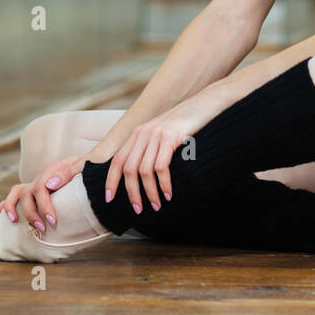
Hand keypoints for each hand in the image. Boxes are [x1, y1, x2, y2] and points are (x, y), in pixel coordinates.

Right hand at [0, 153, 86, 232]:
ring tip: (14, 221)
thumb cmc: (89, 169)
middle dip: (32, 213)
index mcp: (53, 169)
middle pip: (28, 192)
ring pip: (17, 192)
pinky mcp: (33, 189)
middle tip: (42, 228)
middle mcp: (41, 175)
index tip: (52, 221)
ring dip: (13, 207)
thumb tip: (51, 184)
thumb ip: (70, 171)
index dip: (45, 205)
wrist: (91, 165)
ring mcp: (35, 182)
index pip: (42, 186)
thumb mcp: (84, 166)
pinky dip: (5, 203)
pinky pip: (14, 195)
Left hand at [104, 96, 216, 214]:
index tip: (109, 199)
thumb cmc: (186, 123)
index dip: (111, 180)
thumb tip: (141, 176)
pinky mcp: (171, 137)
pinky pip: (161, 167)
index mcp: (138, 134)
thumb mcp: (162, 134)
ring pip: (144, 171)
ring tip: (156, 206)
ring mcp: (156, 135)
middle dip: (131, 193)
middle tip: (138, 210)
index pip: (117, 160)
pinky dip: (163, 184)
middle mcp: (143, 133)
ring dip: (149, 193)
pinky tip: (168, 194)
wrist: (205, 104)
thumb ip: (150, 148)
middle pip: (129, 169)